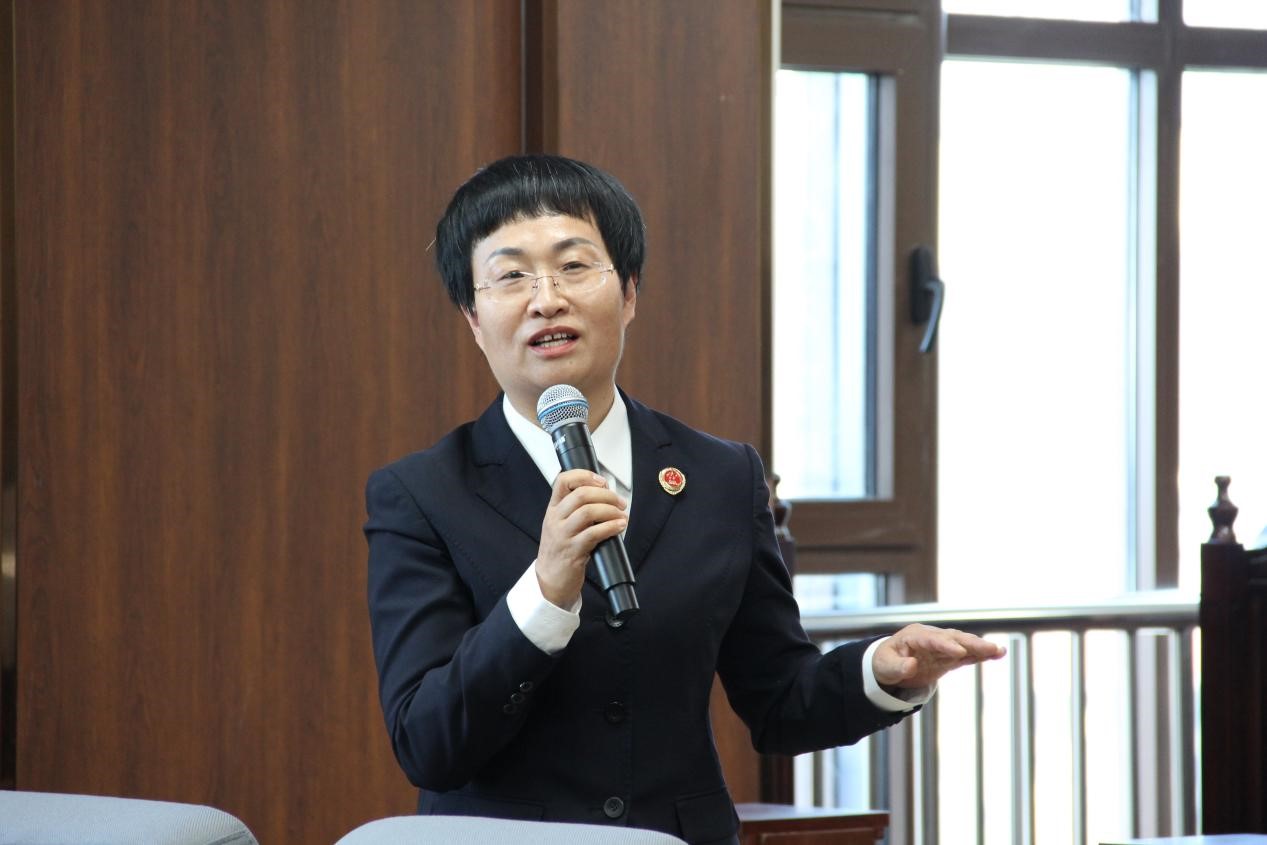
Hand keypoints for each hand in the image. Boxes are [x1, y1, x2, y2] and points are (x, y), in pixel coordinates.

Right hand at [536, 469, 627, 607]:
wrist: (550, 580)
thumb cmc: (560, 551)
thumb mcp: (561, 525)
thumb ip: (577, 509)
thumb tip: (605, 494)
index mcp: (553, 509)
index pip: (563, 480)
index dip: (584, 476)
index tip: (602, 481)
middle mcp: (555, 519)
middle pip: (581, 494)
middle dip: (606, 495)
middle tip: (620, 502)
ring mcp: (563, 535)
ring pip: (588, 512)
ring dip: (611, 511)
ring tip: (621, 515)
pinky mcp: (573, 551)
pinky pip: (594, 533)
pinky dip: (611, 527)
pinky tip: (619, 526)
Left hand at [872, 624, 1005, 689]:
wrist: (890, 663)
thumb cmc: (885, 662)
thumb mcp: (885, 667)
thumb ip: (898, 667)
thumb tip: (912, 666)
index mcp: (914, 636)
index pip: (932, 639)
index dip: (946, 645)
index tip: (960, 651)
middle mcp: (931, 637)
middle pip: (953, 638)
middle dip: (971, 643)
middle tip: (990, 648)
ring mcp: (942, 646)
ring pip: (963, 645)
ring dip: (981, 648)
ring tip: (1000, 651)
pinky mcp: (948, 657)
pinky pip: (966, 656)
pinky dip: (980, 655)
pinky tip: (997, 655)